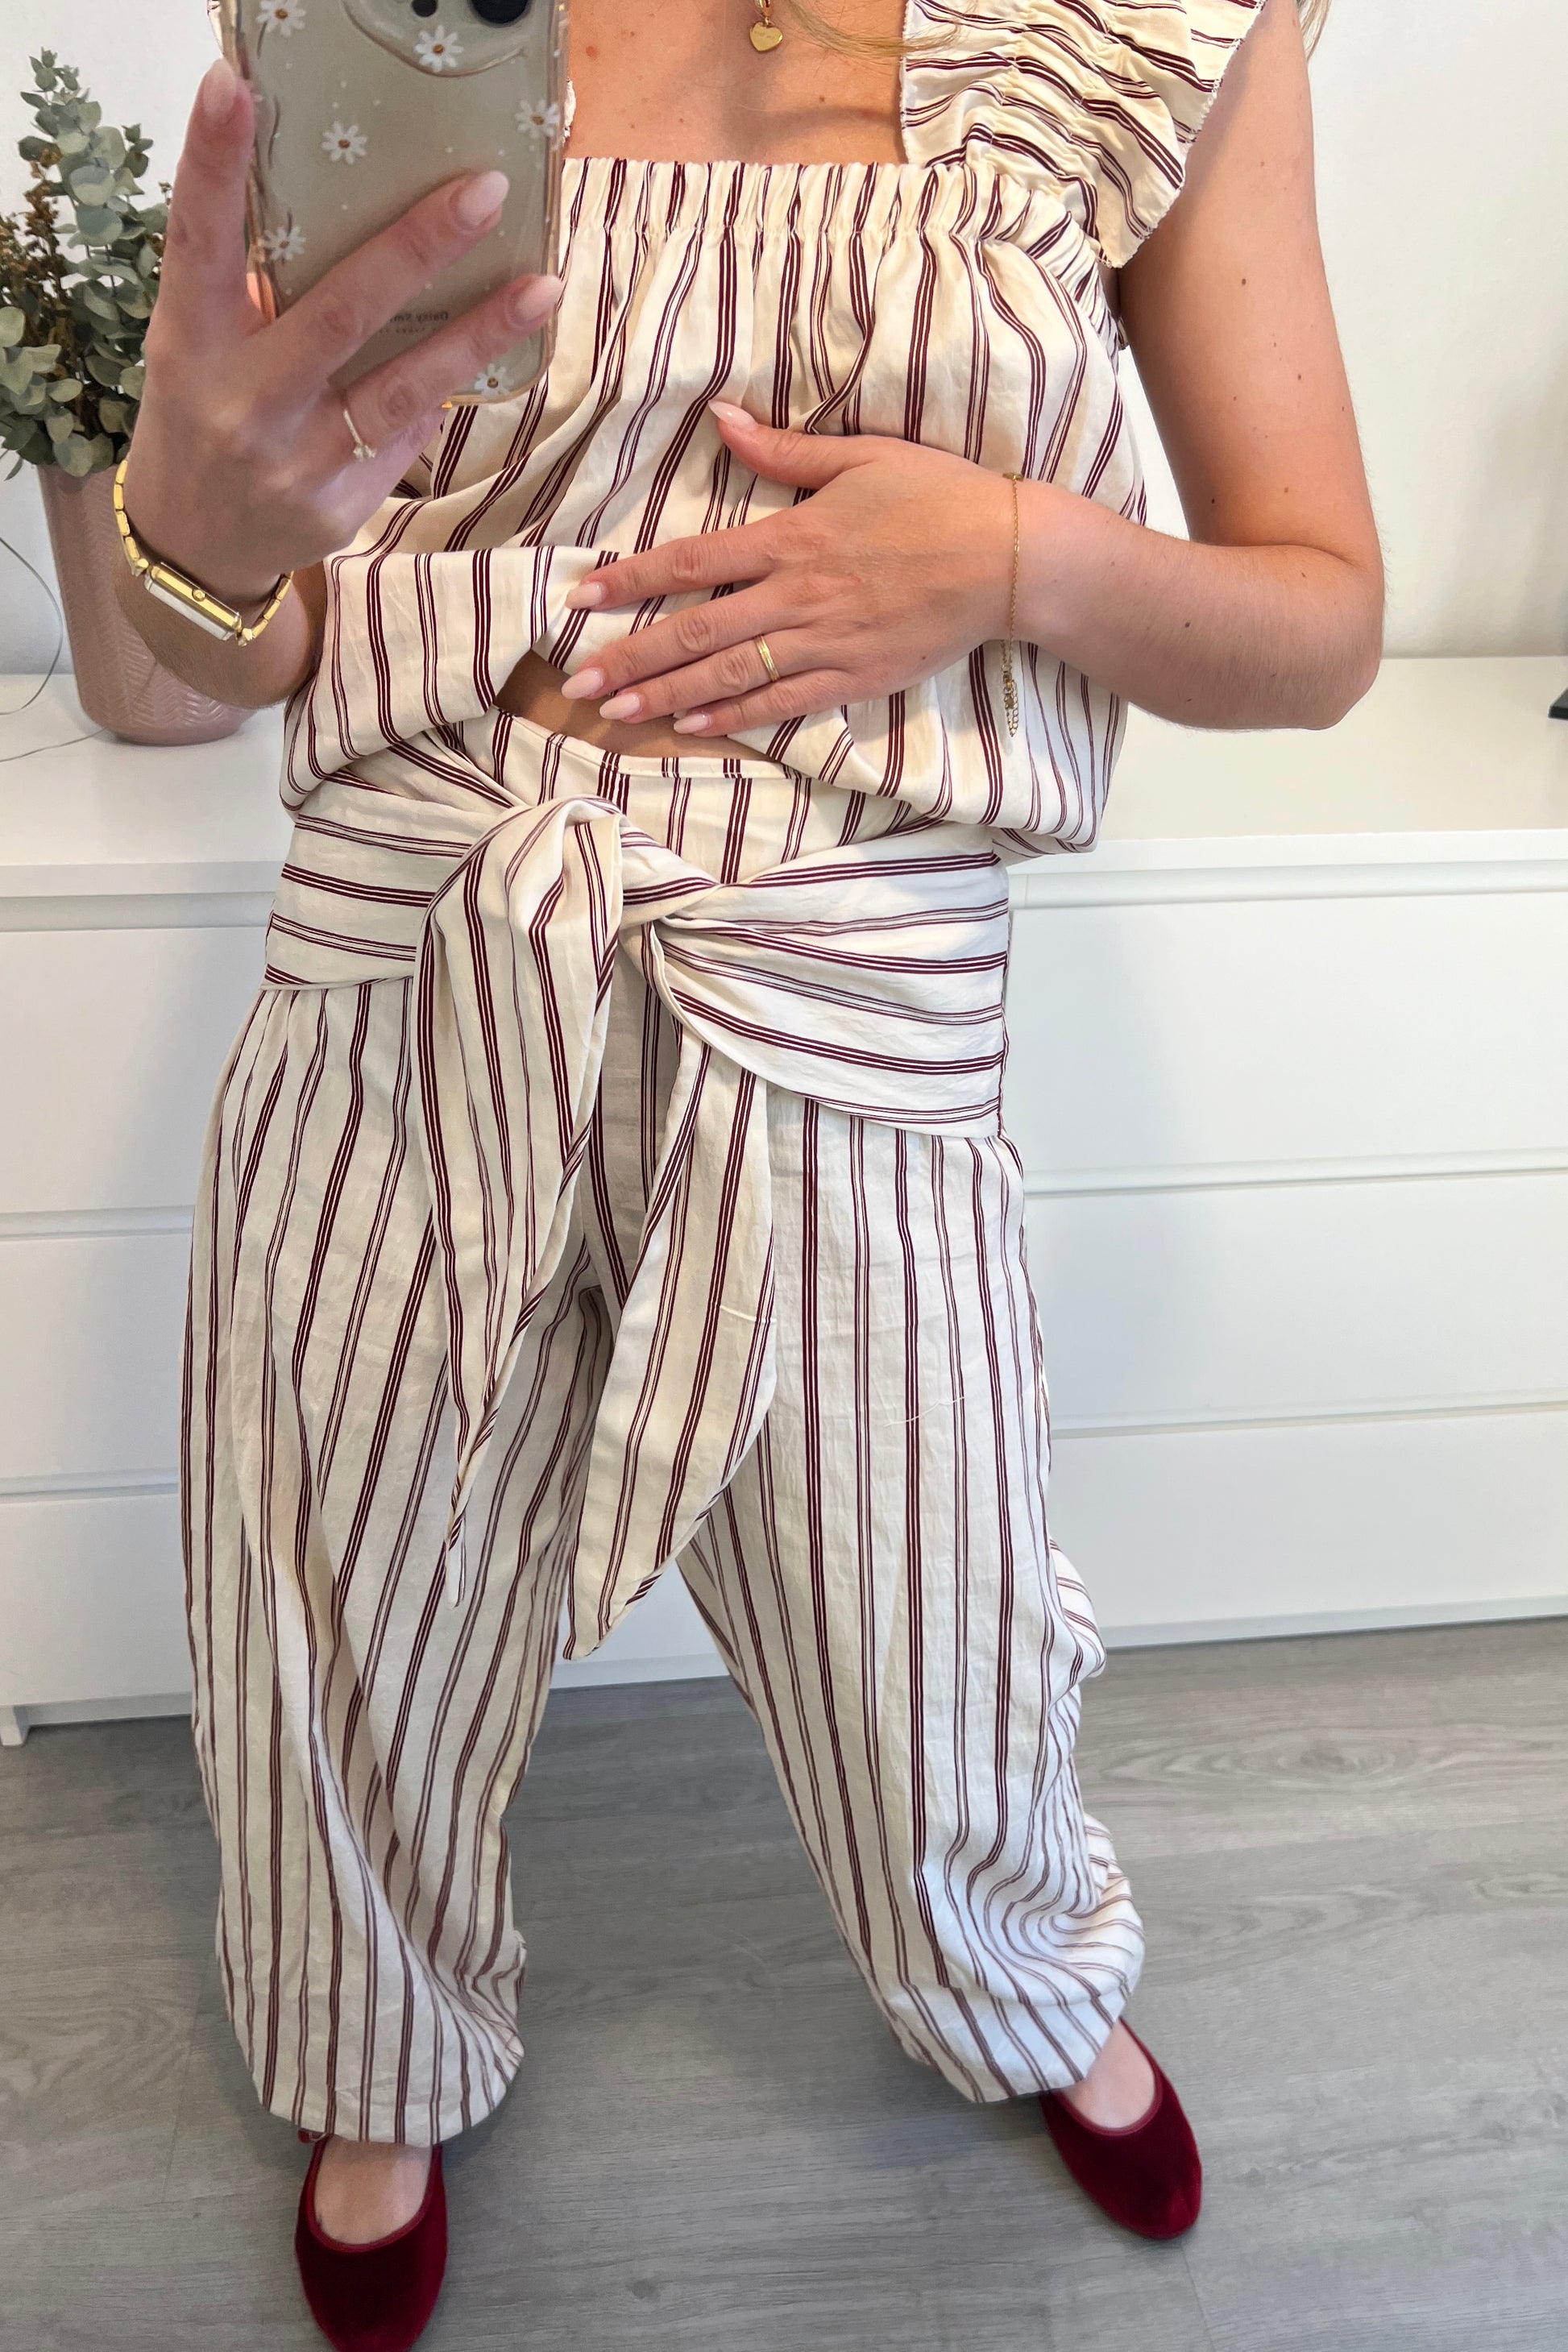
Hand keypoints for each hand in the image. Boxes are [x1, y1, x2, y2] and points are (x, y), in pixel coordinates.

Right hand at [122, 58, 563, 606]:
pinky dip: (443, 388)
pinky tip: (486, 350)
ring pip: (402, 388)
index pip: (198, 243)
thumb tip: (344, 210)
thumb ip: (250, 294)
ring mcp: (297, 463)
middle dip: (417, 248)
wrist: (192, 549)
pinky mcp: (341, 507)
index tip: (233, 89)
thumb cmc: (202, 418)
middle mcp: (243, 404)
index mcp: (192, 347)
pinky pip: (407, 434)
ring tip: (541, 284)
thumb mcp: (197, 351)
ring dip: (479, 333)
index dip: (212, 164)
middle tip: (484, 192)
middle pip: (340, 314)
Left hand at [559, 403, 1021, 736]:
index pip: (693, 561)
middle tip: (576, 682)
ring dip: (667, 695)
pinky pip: (782, 704)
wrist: (1009, 558)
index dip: (631, 580)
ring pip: (730, 675)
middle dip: (632, 656)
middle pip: (697, 630)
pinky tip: (690, 726)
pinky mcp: (855, 679)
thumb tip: (718, 418)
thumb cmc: (939, 497)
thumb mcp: (862, 456)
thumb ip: (783, 452)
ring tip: (616, 710)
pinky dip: (734, 717)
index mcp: (794, 537)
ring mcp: (826, 644)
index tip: (581, 597)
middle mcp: (799, 596)